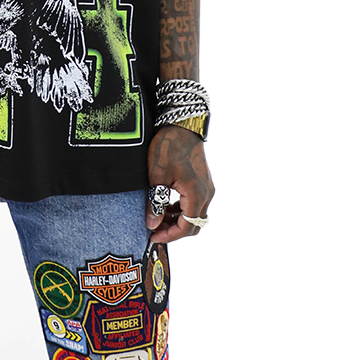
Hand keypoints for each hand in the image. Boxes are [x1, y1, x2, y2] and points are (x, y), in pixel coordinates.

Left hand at [146, 124, 214, 243]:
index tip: (152, 236)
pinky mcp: (203, 181)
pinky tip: (167, 205)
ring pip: (195, 215)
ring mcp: (206, 187)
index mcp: (196, 194)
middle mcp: (206, 194)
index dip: (169, 235)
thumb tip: (152, 224)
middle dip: (174, 230)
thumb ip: (156, 201)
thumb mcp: (157, 174)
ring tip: (158, 217)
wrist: (182, 124)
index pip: (186, 227)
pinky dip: (182, 209)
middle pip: (194, 225)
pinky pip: (195, 204)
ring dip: (178, 220)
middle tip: (154, 229)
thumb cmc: (169, 146)